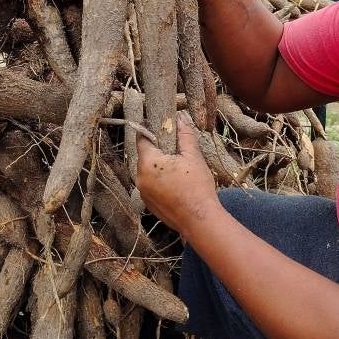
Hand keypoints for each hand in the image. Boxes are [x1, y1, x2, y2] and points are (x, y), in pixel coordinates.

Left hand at [136, 113, 221, 236]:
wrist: (199, 220)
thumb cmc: (197, 187)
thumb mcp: (193, 156)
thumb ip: (184, 135)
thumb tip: (181, 118)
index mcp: (148, 163)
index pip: (142, 139)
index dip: (151, 130)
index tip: (161, 127)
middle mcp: (139, 178)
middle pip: (145, 156)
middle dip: (158, 150)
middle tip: (175, 149)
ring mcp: (142, 193)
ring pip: (147, 171)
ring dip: (159, 167)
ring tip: (178, 168)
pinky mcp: (148, 204)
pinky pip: (150, 186)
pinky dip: (159, 181)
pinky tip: (176, 183)